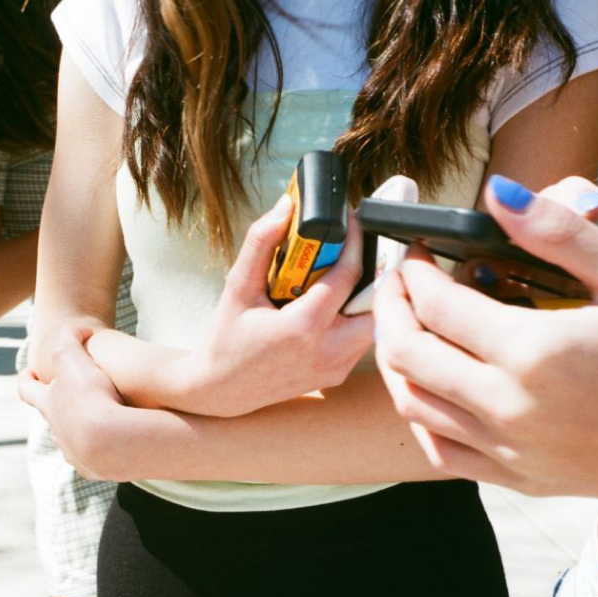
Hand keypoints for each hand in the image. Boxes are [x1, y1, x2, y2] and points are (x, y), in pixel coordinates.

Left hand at [19, 325, 124, 480]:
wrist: (113, 442)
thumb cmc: (92, 397)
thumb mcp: (75, 356)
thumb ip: (71, 337)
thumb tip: (78, 329)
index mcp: (48, 404)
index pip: (27, 390)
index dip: (25, 379)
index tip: (28, 373)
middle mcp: (57, 432)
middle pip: (52, 419)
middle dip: (59, 409)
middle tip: (72, 399)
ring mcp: (74, 454)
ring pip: (72, 442)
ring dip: (81, 433)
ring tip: (99, 426)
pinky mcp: (94, 470)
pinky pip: (95, 460)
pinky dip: (101, 451)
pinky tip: (115, 446)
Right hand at [173, 195, 374, 416]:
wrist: (222, 389)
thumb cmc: (227, 339)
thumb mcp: (238, 287)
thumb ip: (261, 244)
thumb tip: (285, 207)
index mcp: (302, 328)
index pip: (349, 275)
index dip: (355, 241)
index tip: (353, 220)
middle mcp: (326, 351)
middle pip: (375, 302)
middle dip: (371, 272)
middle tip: (353, 253)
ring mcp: (335, 368)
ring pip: (374, 323)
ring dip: (364, 296)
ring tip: (342, 278)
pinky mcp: (336, 376)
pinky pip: (361, 342)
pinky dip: (355, 319)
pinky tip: (334, 306)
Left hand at [375, 175, 597, 496]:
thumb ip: (560, 236)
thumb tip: (499, 194)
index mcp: (536, 352)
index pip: (436, 307)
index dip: (414, 272)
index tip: (417, 254)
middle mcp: (510, 406)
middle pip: (408, 355)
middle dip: (389, 309)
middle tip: (398, 283)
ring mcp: (510, 449)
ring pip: (414, 404)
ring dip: (398, 361)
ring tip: (409, 327)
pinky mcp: (519, 478)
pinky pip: (441, 451)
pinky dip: (424, 416)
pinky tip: (433, 387)